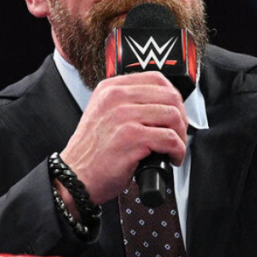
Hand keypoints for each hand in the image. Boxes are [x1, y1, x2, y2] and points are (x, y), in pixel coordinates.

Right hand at [60, 71, 187, 204]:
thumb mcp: (104, 114)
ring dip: (181, 136)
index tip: (176, 113)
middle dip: (181, 119)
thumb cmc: (92, 153)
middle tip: (178, 135)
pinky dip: (178, 151)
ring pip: (173, 117)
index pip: (156, 78)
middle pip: (169, 97)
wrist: (75, 177)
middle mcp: (116, 97)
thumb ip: (128, 103)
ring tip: (175, 148)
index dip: (174, 97)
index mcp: (111, 88)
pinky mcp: (132, 137)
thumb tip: (162, 105)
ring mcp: (123, 116)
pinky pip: (170, 139)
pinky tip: (171, 158)